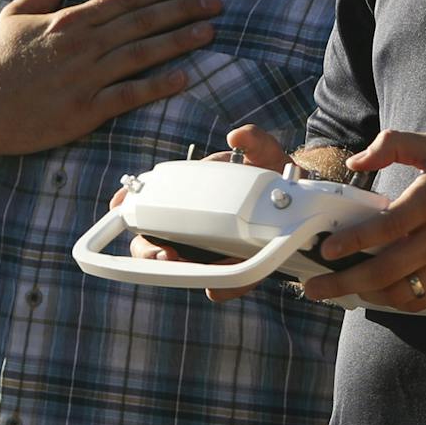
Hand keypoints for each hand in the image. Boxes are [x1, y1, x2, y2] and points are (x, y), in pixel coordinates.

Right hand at [0, 0, 220, 156]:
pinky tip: (183, 76)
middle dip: (183, 10)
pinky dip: (157, 85)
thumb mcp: (17, 12)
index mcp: (70, 19)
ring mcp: (85, 78)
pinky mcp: (83, 112)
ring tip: (210, 31)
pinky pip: (128, 95)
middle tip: (217, 2)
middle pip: (142, 22)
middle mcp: (82, 45)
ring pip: (142, 54)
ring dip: (179, 41)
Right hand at [115, 124, 296, 297]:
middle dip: (147, 252)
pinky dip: (222, 287)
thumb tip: (236, 137)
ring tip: (190, 269)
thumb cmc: (275, 173)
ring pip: (182, 269)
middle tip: (164, 253)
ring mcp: (212, 250)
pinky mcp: (238, 269)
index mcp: (192, 194)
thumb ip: (254, 139)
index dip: (127, 205)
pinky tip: (221, 286)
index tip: (118, 206)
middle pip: (151, 243)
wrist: (307, 201)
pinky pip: (224, 285)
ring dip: (180, 272)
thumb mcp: (265, 152)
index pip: (148, 202)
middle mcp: (193, 224)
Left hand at [302, 130, 425, 312]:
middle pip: (385, 270)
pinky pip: (419, 301)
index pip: (386, 226)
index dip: (352, 241)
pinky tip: (374, 294)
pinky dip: (393, 301)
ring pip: (400, 293)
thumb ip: (394, 144)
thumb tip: (356, 162)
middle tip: (315, 288)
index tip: (326, 249)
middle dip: (344, 282)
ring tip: (339, 292)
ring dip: (364, 296)